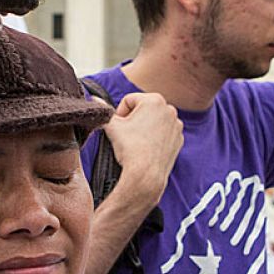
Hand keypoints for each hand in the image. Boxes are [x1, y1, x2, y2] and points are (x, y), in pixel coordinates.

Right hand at [101, 92, 181, 209]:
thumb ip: (103, 110)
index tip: (119, 126)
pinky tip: (147, 147)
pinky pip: (164, 133)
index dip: (120, 113)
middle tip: (126, 134)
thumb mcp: (111, 125)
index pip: (129, 100)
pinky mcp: (179, 139)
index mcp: (154, 100)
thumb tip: (95, 99)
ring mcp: (176, 125)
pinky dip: (155, 137)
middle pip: (143, 109)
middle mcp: (169, 109)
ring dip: (145, 127)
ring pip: (154, 121)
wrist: (146, 174)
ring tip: (137, 141)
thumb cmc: (130, 148)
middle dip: (133, 119)